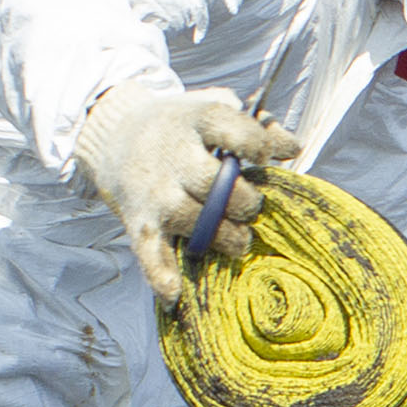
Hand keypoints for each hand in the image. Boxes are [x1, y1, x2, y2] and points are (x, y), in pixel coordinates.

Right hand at [68, 86, 302, 301]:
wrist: (114, 134)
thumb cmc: (182, 127)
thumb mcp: (215, 112)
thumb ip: (258, 127)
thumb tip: (292, 148)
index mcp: (197, 120)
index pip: (234, 133)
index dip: (257, 146)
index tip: (264, 156)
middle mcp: (172, 154)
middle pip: (215, 183)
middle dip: (244, 202)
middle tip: (251, 208)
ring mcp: (154, 190)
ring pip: (192, 220)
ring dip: (223, 238)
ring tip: (239, 241)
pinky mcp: (138, 220)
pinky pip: (149, 251)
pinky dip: (160, 275)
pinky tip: (174, 294)